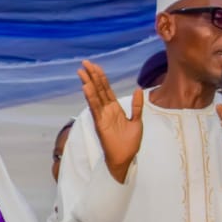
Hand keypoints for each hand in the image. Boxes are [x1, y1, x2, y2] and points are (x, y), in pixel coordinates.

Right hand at [79, 60, 142, 182]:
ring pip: (95, 96)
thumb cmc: (130, 143)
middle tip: (85, 63)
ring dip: (89, 83)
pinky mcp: (100, 123)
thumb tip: (139, 89)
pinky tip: (86, 88)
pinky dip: (91, 97)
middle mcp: (106, 110)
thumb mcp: (137, 121)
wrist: (125, 158)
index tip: (94, 66)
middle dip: (92, 76)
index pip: (106, 89)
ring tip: (82, 72)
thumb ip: (137, 106)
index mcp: (114, 108)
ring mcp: (102, 116)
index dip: (101, 77)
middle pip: (98, 89)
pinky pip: (95, 108)